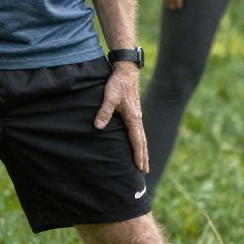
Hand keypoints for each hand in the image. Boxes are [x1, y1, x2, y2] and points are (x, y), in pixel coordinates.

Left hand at [94, 61, 148, 175]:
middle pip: (142, 142)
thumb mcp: (109, 96)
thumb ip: (104, 112)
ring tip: (144, 163)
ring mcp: (137, 116)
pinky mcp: (134, 113)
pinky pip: (138, 132)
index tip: (140, 167)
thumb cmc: (118, 84)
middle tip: (145, 172)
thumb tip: (98, 127)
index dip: (138, 154)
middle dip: (144, 157)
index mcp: (133, 118)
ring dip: (143, 151)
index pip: (137, 140)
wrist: (126, 71)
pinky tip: (138, 145)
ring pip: (142, 138)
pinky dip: (140, 142)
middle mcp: (138, 119)